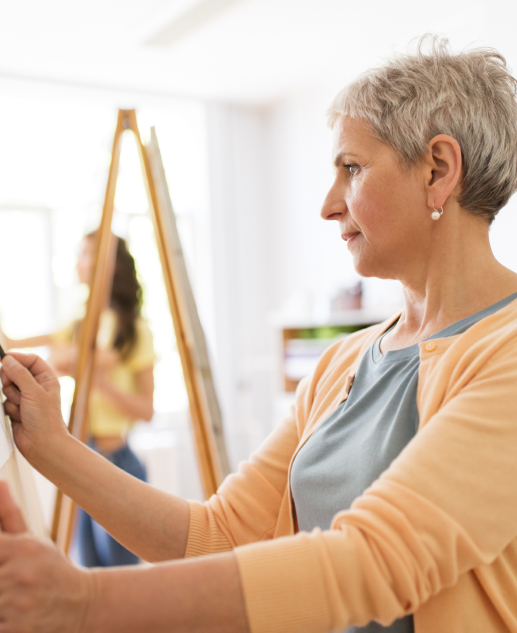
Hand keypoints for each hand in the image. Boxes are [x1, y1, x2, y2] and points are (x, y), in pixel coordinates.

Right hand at [0, 353, 68, 461]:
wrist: (42, 444)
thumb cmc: (45, 419)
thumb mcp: (33, 392)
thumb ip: (20, 374)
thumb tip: (8, 360)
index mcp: (47, 379)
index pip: (32, 360)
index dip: (18, 358)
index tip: (5, 358)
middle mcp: (37, 387)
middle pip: (16, 372)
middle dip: (11, 380)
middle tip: (14, 388)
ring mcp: (26, 398)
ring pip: (8, 388)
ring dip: (12, 397)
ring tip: (22, 407)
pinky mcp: (17, 409)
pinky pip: (5, 402)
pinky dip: (10, 408)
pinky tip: (18, 416)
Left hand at [0, 481, 91, 632]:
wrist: (81, 606)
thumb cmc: (52, 570)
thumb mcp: (32, 541)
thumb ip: (8, 514)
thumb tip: (0, 482)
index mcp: (20, 548)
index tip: (1, 556)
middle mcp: (18, 575)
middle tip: (6, 575)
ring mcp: (16, 605)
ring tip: (9, 592)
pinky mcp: (15, 630)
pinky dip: (3, 617)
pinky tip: (12, 610)